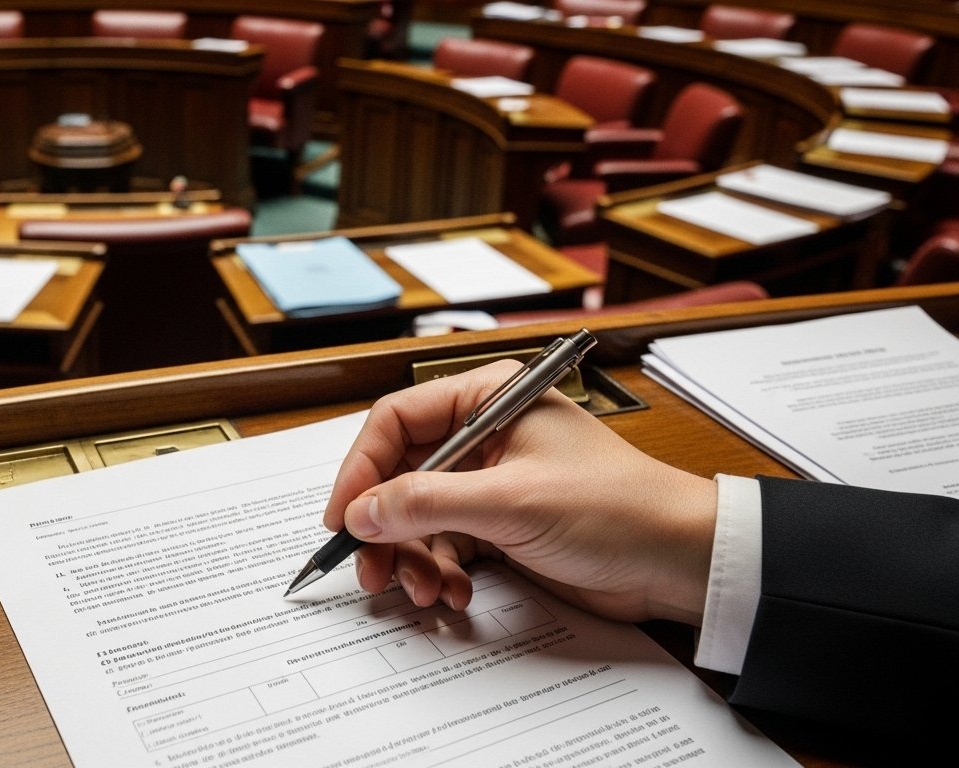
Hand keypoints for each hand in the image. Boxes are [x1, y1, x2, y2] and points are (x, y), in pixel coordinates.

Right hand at [323, 360, 716, 624]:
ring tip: (425, 592)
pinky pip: (445, 545)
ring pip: (418, 517)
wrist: (680, 561)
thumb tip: (360, 512)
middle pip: (400, 474)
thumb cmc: (616, 508)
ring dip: (412, 559)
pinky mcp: (501, 524)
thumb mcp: (511, 502)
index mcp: (487, 399)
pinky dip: (441, 572)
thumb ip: (427, 503)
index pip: (396, 421)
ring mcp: (491, 481)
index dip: (361, 469)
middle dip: (384, 528)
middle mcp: (483, 434)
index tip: (343, 517)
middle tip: (372, 571)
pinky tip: (455, 595)